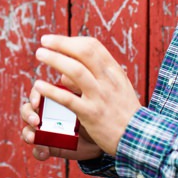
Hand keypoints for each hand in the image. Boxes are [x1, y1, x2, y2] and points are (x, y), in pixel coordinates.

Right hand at [20, 86, 103, 161]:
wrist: (107, 136)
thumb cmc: (96, 112)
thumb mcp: (87, 100)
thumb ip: (76, 89)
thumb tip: (65, 75)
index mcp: (54, 100)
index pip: (38, 94)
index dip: (34, 96)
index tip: (37, 102)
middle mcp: (47, 115)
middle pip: (28, 111)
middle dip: (28, 115)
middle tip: (35, 121)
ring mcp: (47, 132)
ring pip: (28, 130)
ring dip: (27, 134)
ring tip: (33, 138)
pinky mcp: (51, 147)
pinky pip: (39, 150)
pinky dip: (39, 152)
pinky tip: (44, 152)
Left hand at [32, 34, 141, 155]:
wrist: (138, 137)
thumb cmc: (123, 112)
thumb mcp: (117, 87)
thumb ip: (95, 77)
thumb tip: (65, 72)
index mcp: (114, 71)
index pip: (92, 46)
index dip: (71, 40)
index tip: (56, 41)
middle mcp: (107, 80)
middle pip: (84, 52)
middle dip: (61, 43)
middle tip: (44, 40)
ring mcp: (99, 96)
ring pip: (75, 71)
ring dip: (55, 59)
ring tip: (40, 54)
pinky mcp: (91, 114)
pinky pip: (68, 99)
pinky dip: (51, 90)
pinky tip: (39, 85)